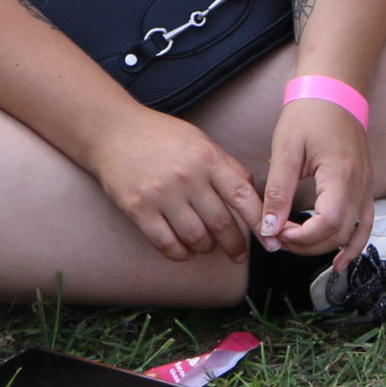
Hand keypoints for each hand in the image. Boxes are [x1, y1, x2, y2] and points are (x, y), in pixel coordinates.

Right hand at [88, 108, 264, 262]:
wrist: (114, 132)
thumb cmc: (162, 136)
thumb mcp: (201, 141)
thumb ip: (227, 167)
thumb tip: (251, 195)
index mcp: (209, 158)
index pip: (244, 196)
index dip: (260, 222)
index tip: (270, 239)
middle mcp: (188, 178)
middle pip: (222, 223)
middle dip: (236, 245)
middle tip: (239, 254)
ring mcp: (162, 195)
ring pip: (197, 238)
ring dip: (207, 247)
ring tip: (207, 245)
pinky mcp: (139, 209)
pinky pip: (167, 244)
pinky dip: (181, 253)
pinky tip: (185, 250)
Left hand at [258, 93, 374, 262]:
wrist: (333, 92)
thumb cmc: (309, 114)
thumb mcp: (286, 150)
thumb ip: (279, 192)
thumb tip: (270, 229)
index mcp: (340, 174)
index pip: (328, 223)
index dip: (301, 237)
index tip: (277, 230)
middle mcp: (360, 184)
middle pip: (339, 233)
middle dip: (306, 244)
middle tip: (279, 236)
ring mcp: (366, 187)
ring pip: (352, 234)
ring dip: (324, 247)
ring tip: (297, 246)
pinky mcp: (365, 187)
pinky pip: (365, 224)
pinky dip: (353, 245)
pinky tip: (339, 261)